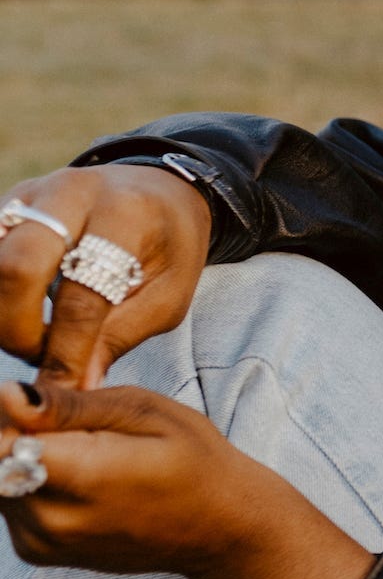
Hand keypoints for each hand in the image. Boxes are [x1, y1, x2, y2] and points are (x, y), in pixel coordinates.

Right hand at [0, 164, 212, 388]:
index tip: (62, 386)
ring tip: (30, 337)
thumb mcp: (168, 294)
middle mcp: (71, 193)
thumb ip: (119, 337)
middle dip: (16, 328)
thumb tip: (75, 388)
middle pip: (15, 267)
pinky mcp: (6, 203)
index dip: (66, 348)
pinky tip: (12, 315)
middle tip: (37, 356)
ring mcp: (31, 193)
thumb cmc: (170, 248)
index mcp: (125, 214)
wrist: (161, 190)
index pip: (83, 292)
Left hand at [0, 381, 371, 578]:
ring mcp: (40, 542)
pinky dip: (29, 479)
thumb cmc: (193, 459)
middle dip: (18, 430)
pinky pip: (8, 501)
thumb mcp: (145, 411)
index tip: (48, 403)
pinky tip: (77, 475)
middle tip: (76, 423)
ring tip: (84, 449)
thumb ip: (71, 404)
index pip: (0, 441)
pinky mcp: (36, 552)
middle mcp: (51, 520)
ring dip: (23, 455)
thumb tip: (8, 395)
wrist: (218, 528)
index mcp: (83, 477)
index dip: (13, 414)